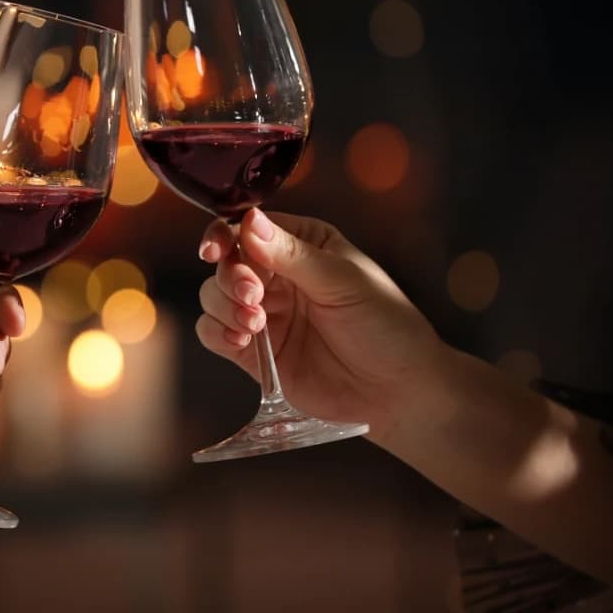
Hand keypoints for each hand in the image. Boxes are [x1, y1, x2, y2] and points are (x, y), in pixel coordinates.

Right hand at [196, 207, 444, 438]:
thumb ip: (292, 254)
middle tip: (254, 297)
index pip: (248, 228)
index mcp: (302, 244)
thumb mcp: (343, 281)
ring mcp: (264, 313)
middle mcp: (278, 275)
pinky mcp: (255, 353)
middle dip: (231, 278)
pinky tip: (241, 342)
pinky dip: (218, 334)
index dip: (224, 236)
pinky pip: (215, 334)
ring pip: (214, 296)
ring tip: (255, 325)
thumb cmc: (386, 325)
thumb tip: (248, 221)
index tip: (215, 251)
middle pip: (225, 262)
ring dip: (224, 307)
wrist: (397, 390)